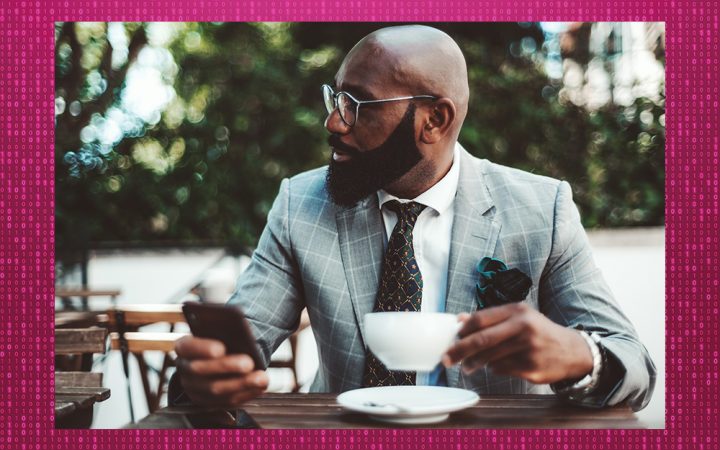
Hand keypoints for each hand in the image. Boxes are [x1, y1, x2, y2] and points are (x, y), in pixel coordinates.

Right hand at [174, 336, 268, 407]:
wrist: (226, 355)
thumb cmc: (224, 338)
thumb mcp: (222, 331)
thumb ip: (226, 330)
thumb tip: (241, 333)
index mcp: (184, 347)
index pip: (187, 347)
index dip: (203, 348)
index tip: (221, 348)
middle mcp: (186, 369)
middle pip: (201, 370)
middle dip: (227, 366)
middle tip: (249, 362)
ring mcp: (195, 388)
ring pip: (215, 390)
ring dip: (241, 384)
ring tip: (261, 378)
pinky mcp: (210, 402)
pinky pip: (227, 402)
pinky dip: (246, 394)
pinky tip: (260, 386)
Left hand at [441, 303, 592, 383]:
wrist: (571, 351)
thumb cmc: (538, 331)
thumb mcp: (518, 317)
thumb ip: (490, 318)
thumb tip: (459, 320)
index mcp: (518, 311)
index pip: (480, 319)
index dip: (462, 330)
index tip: (452, 338)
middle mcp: (524, 327)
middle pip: (481, 340)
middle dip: (459, 350)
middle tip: (447, 358)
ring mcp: (528, 348)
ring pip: (489, 358)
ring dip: (474, 363)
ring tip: (468, 366)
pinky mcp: (531, 367)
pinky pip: (502, 370)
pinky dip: (494, 369)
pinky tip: (498, 365)